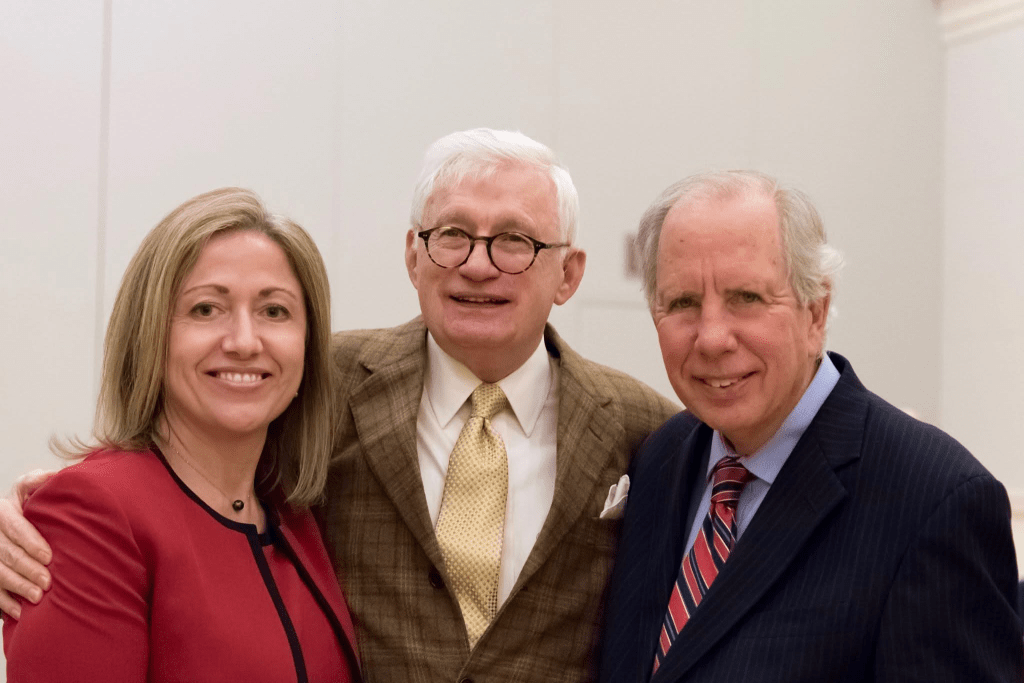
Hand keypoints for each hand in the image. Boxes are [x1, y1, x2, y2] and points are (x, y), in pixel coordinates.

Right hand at [0, 469, 55, 618]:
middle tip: (47, 583)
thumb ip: (36, 481)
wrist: (4, 525)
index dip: (31, 541)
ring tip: (36, 598)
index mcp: (2, 511)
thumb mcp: (26, 489)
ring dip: (15, 588)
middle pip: (6, 554)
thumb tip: (53, 474)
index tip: (48, 556)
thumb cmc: (25, 507)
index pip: (14, 526)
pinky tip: (17, 613)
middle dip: (27, 570)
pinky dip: (2, 603)